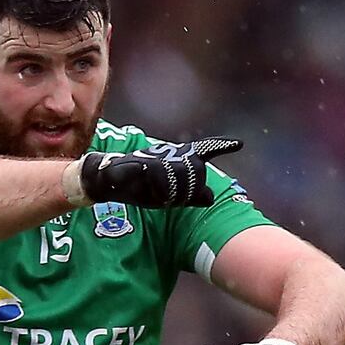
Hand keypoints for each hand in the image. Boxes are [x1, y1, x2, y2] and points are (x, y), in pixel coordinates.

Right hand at [72, 138, 241, 207]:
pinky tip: (155, 196)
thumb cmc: (136, 187)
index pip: (201, 150)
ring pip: (180, 174)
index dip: (219, 145)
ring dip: (173, 192)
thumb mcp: (165, 196)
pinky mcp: (142, 161)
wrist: (106, 182)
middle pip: (196, 170)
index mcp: (175, 160)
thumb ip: (188, 196)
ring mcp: (155, 156)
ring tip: (161, 199)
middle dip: (190, 190)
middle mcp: (168, 153)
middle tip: (174, 200)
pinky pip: (160, 175)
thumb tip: (210, 198)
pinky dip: (160, 190)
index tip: (238, 144)